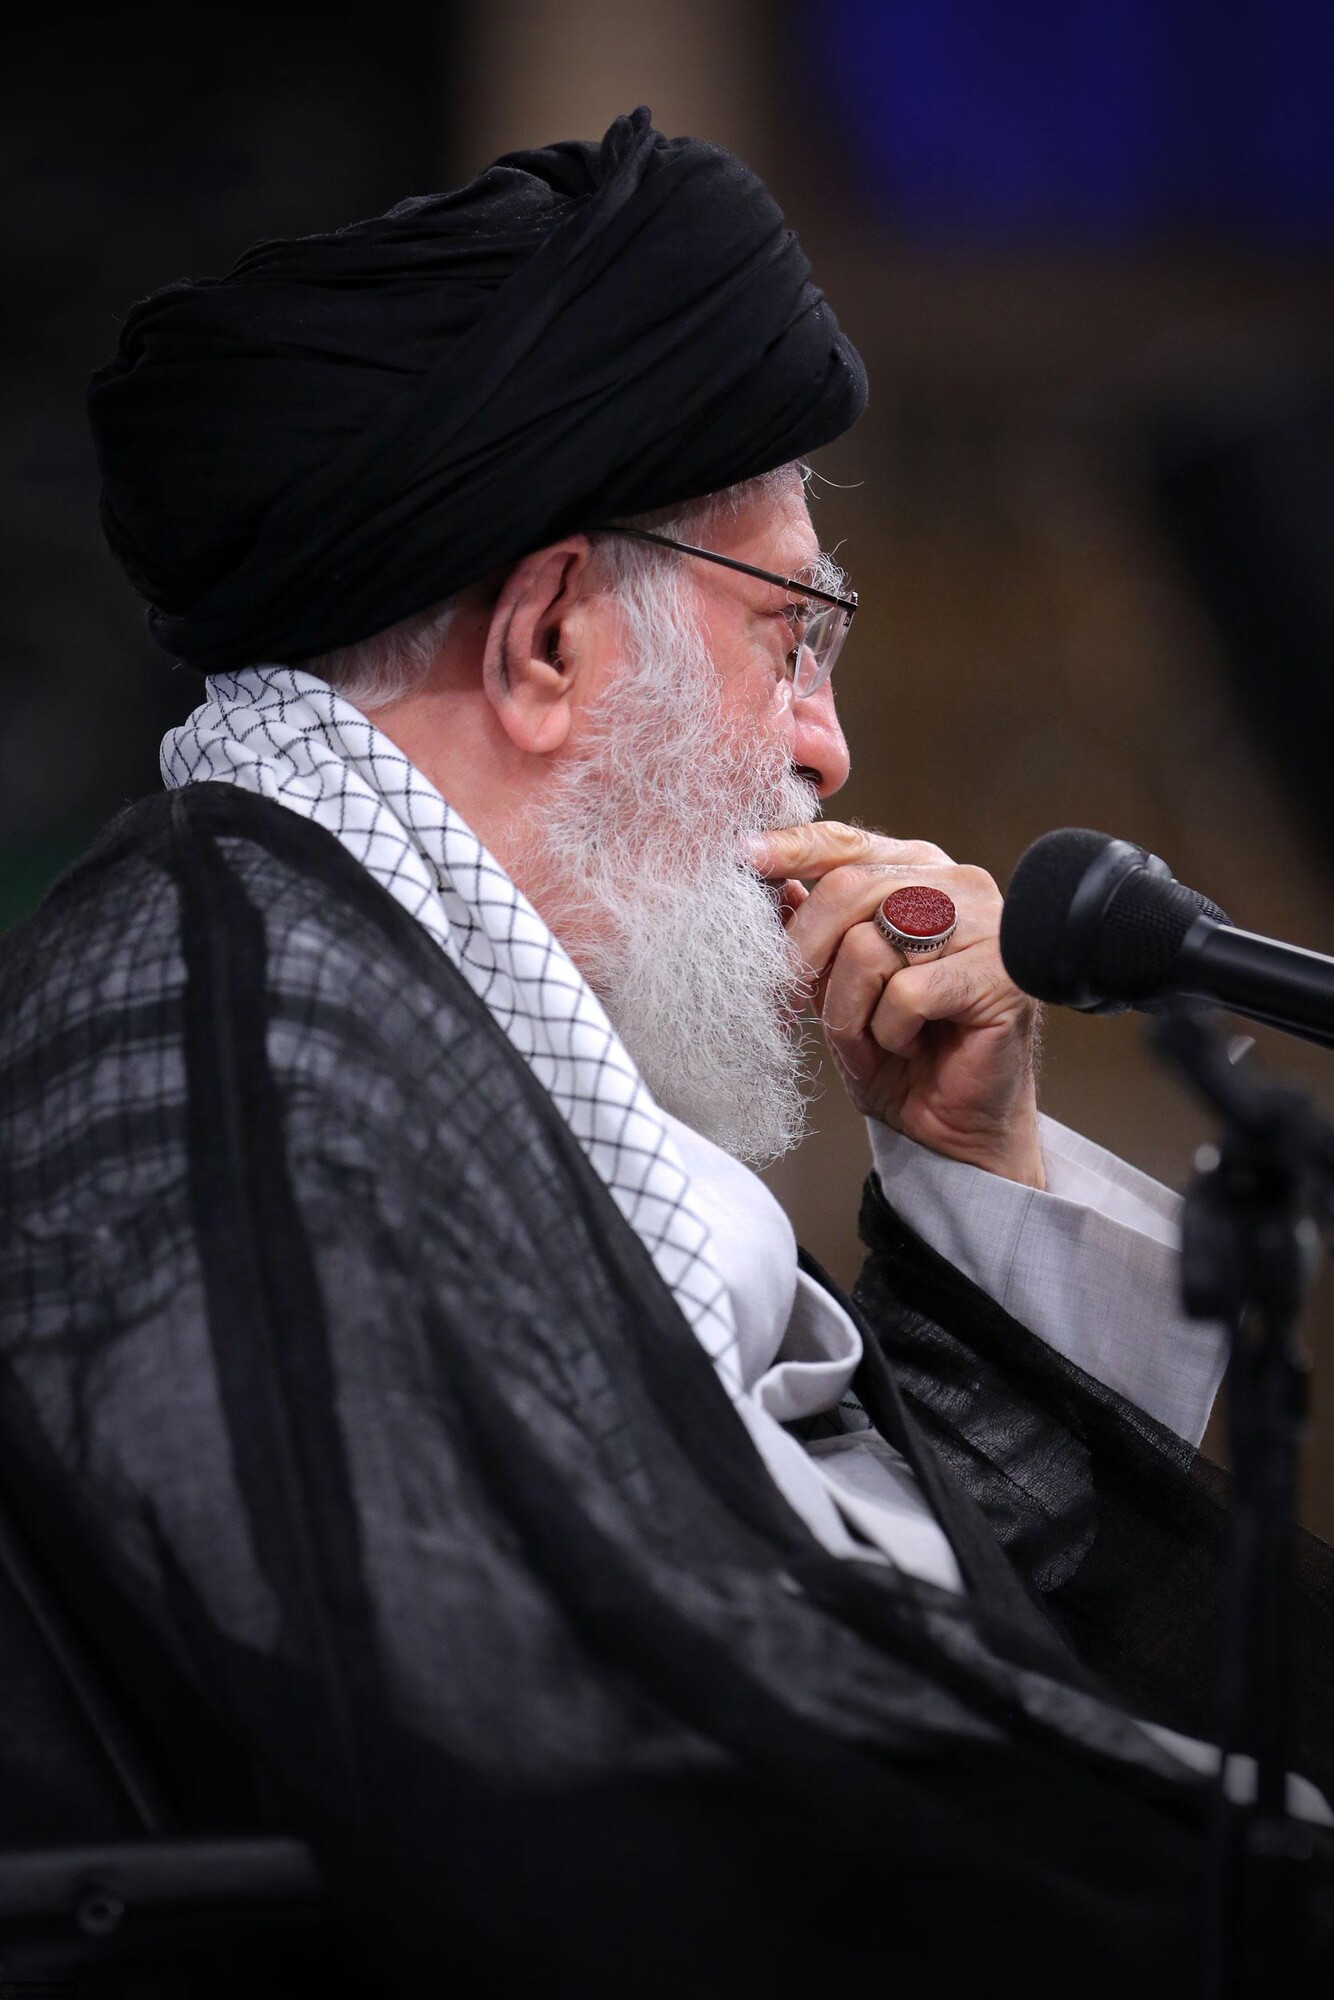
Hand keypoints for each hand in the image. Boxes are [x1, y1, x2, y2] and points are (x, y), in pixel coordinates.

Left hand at [749, 823, 1043, 1187]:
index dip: (791, 849)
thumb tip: (764, 880)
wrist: (953, 1126)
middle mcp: (957, 886)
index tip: (744, 857)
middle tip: (784, 1007)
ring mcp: (986, 926)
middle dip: (801, 957)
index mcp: (918, 872)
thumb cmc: (897, 1053)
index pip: (845, 843)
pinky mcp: (999, 975)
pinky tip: (907, 1046)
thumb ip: (811, 929)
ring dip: (847, 1010)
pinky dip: (888, 1033)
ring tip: (867, 1039)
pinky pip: (906, 993)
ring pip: (869, 946)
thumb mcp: (834, 985)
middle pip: (848, 890)